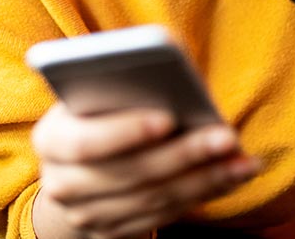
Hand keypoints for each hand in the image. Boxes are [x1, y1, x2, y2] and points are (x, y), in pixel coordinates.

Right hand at [31, 102, 260, 238]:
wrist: (75, 163)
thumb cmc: (93, 108)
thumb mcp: (93, 91)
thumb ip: (118, 85)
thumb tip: (169, 72)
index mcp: (51, 139)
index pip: (87, 142)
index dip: (127, 131)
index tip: (168, 116)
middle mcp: (62, 184)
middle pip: (131, 174)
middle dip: (184, 155)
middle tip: (226, 136)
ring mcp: (87, 215)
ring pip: (155, 199)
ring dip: (206, 179)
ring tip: (243, 159)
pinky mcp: (114, 232)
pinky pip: (165, 216)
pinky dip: (203, 194)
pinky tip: (232, 175)